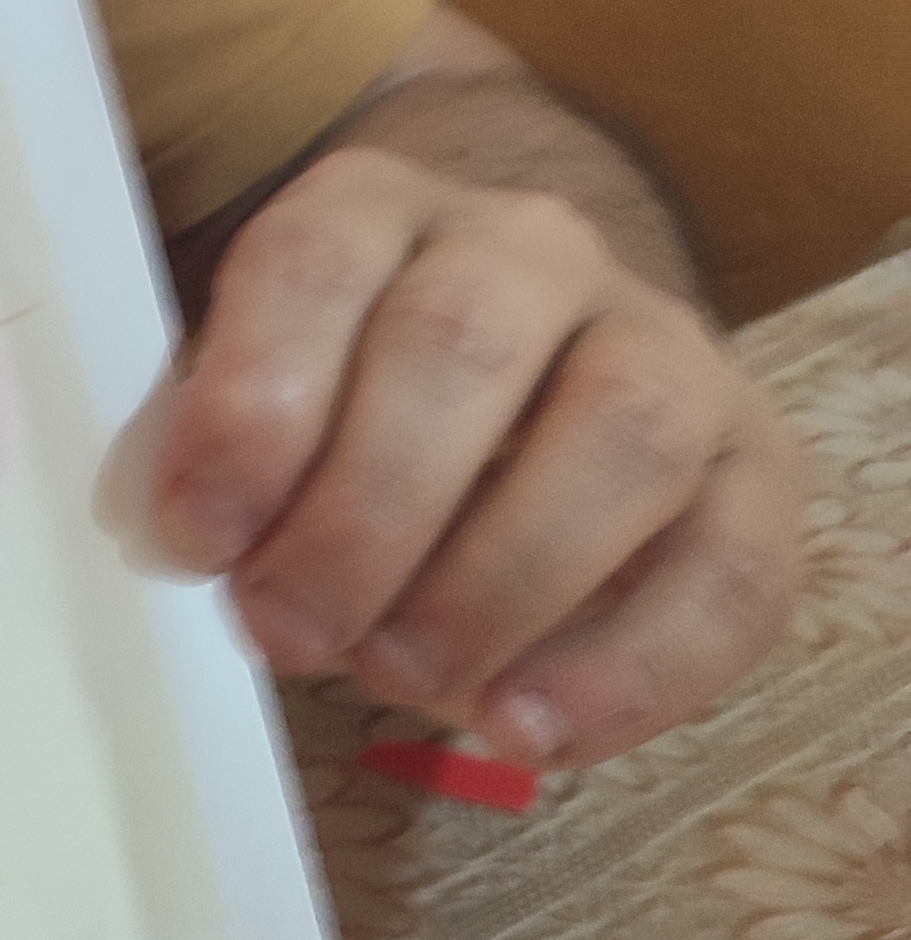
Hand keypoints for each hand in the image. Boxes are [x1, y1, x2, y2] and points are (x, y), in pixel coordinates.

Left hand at [143, 155, 803, 766]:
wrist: (529, 349)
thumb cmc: (347, 393)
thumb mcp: (262, 387)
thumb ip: (217, 446)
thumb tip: (181, 541)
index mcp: (382, 207)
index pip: (316, 263)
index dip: (252, 401)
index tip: (195, 535)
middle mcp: (532, 248)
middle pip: (460, 343)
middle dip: (363, 509)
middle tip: (287, 631)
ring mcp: (664, 342)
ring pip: (618, 430)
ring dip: (497, 579)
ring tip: (403, 677)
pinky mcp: (759, 459)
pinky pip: (732, 564)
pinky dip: (634, 668)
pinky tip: (530, 732)